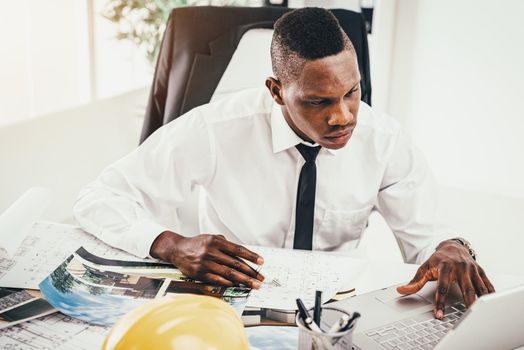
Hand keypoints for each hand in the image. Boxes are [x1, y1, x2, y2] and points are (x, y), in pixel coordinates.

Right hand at [150, 231, 264, 288]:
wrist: (177, 249)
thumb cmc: (197, 244)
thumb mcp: (211, 237)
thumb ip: (226, 244)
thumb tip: (242, 254)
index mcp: (216, 241)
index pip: (238, 250)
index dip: (251, 256)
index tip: (261, 262)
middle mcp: (212, 252)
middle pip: (236, 263)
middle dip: (251, 272)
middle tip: (261, 278)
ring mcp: (206, 263)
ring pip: (229, 273)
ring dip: (244, 280)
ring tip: (254, 285)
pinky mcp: (200, 273)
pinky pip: (218, 280)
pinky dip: (229, 283)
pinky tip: (237, 285)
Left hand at [396, 239, 494, 318]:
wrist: (452, 246)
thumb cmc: (438, 260)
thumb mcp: (424, 268)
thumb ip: (415, 281)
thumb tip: (401, 290)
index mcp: (445, 266)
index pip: (442, 287)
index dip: (440, 302)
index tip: (438, 314)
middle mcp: (460, 267)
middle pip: (466, 288)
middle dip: (467, 302)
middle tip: (467, 316)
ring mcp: (472, 269)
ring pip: (479, 287)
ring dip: (481, 300)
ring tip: (480, 313)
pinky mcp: (481, 271)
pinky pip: (488, 284)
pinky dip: (490, 295)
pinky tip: (491, 304)